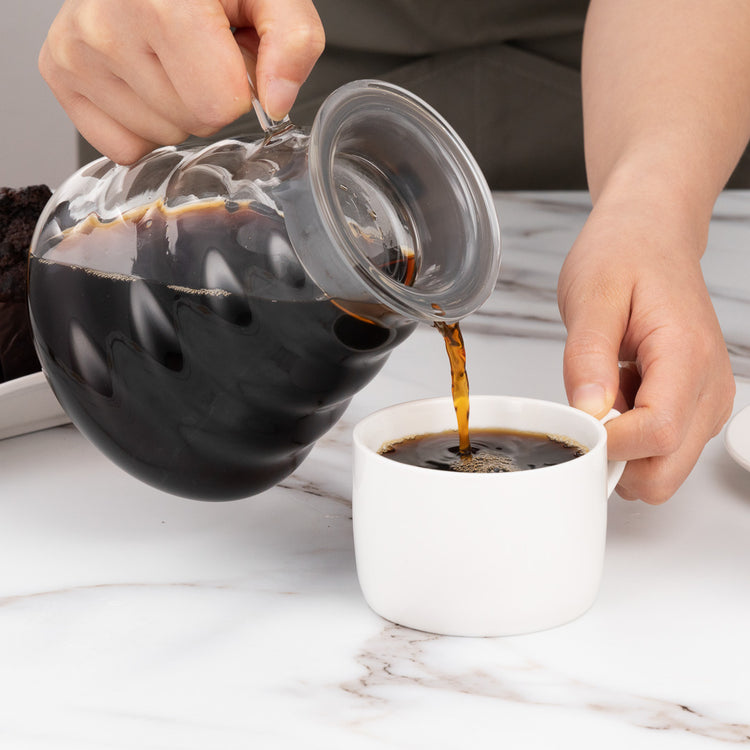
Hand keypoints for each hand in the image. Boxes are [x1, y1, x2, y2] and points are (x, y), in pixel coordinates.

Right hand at [39, 0, 324, 164]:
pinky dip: (142, 124)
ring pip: (160, 137)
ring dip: (176, 109)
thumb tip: (277, 100)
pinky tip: (142, 77)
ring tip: (168, 55)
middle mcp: (105, 24)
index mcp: (161, 1)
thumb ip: (293, 40)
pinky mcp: (60, 72)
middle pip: (193, 123)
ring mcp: (76, 52)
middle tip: (198, 50)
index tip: (228, 52)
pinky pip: (123, 146)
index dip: (239, 86)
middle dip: (209, 96)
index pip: (221, 105)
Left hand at [558, 194, 734, 502]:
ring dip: (623, 445)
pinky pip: (660, 448)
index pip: (658, 434)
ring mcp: (707, 400)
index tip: (577, 420)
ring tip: (608, 390)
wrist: (649, 236)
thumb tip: (588, 413)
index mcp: (686, 356)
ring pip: (662, 468)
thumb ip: (588, 358)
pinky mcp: (696, 405)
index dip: (609, 442)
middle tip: (585, 413)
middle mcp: (709, 387)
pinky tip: (620, 392)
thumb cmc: (623, 255)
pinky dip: (631, 435)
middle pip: (666, 471)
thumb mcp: (590, 297)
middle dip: (616, 459)